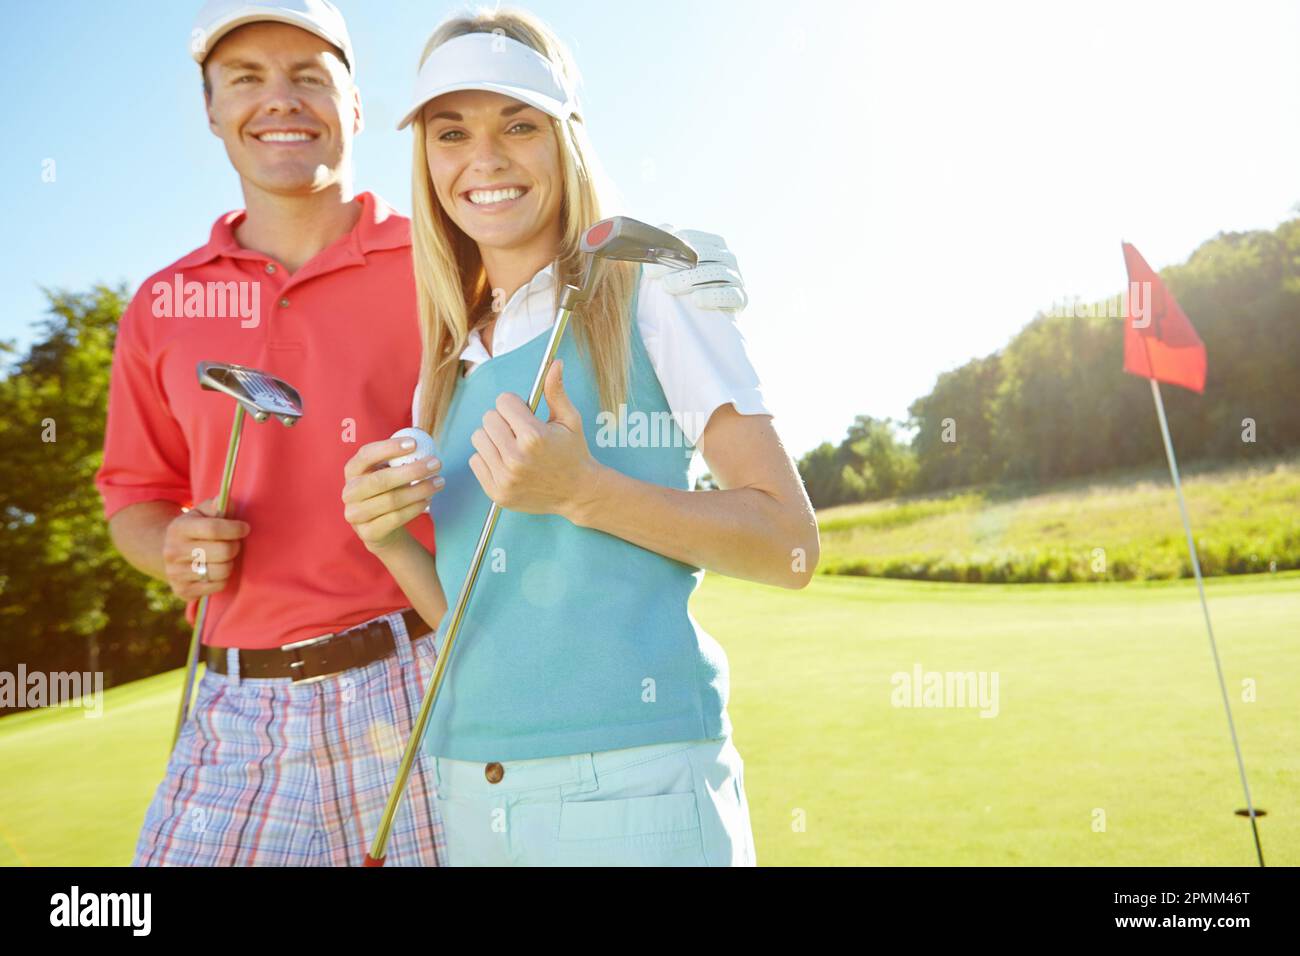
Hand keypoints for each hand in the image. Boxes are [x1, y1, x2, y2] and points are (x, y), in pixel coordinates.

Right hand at [163, 496, 249, 600]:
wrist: (170, 553)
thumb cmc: (195, 529)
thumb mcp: (201, 513)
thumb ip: (216, 506)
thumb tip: (227, 501)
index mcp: (178, 528)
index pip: (214, 529)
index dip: (235, 529)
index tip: (245, 528)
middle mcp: (173, 551)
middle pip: (223, 551)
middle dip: (235, 546)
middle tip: (234, 544)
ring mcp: (175, 573)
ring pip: (222, 570)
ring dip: (230, 563)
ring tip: (225, 557)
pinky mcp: (183, 591)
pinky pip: (218, 586)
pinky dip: (223, 579)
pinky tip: (216, 570)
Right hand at [343, 437, 444, 553]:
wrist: (382, 530)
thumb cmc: (388, 492)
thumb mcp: (389, 472)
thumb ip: (400, 457)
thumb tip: (422, 438)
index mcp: (352, 470)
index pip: (366, 454)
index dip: (389, 447)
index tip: (414, 444)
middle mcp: (349, 492)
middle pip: (380, 480)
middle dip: (412, 470)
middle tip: (436, 464)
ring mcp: (355, 514)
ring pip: (391, 501)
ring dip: (419, 490)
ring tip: (439, 482)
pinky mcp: (367, 533)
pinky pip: (395, 519)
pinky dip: (414, 508)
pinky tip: (428, 501)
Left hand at [469, 359, 600, 519]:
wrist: (577, 493)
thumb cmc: (573, 453)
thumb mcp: (570, 420)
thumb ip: (556, 391)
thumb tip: (555, 363)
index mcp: (534, 437)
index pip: (503, 401)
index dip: (515, 405)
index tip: (525, 415)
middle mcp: (517, 458)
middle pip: (488, 418)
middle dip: (503, 420)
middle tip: (520, 432)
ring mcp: (505, 478)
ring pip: (478, 438)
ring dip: (493, 438)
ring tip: (512, 446)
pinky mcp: (497, 492)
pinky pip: (475, 460)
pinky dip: (488, 458)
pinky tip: (507, 463)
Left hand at [644, 226, 747, 311]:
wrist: (693, 324)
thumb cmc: (678, 291)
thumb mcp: (667, 269)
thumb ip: (666, 246)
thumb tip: (666, 227)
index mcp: (711, 243)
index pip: (691, 238)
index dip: (669, 247)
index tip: (650, 259)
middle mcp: (727, 257)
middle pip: (703, 254)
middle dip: (678, 263)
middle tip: (656, 276)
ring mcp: (736, 277)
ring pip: (716, 271)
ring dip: (690, 278)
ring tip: (669, 286)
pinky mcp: (741, 298)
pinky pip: (731, 294)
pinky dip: (713, 295)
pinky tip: (696, 300)